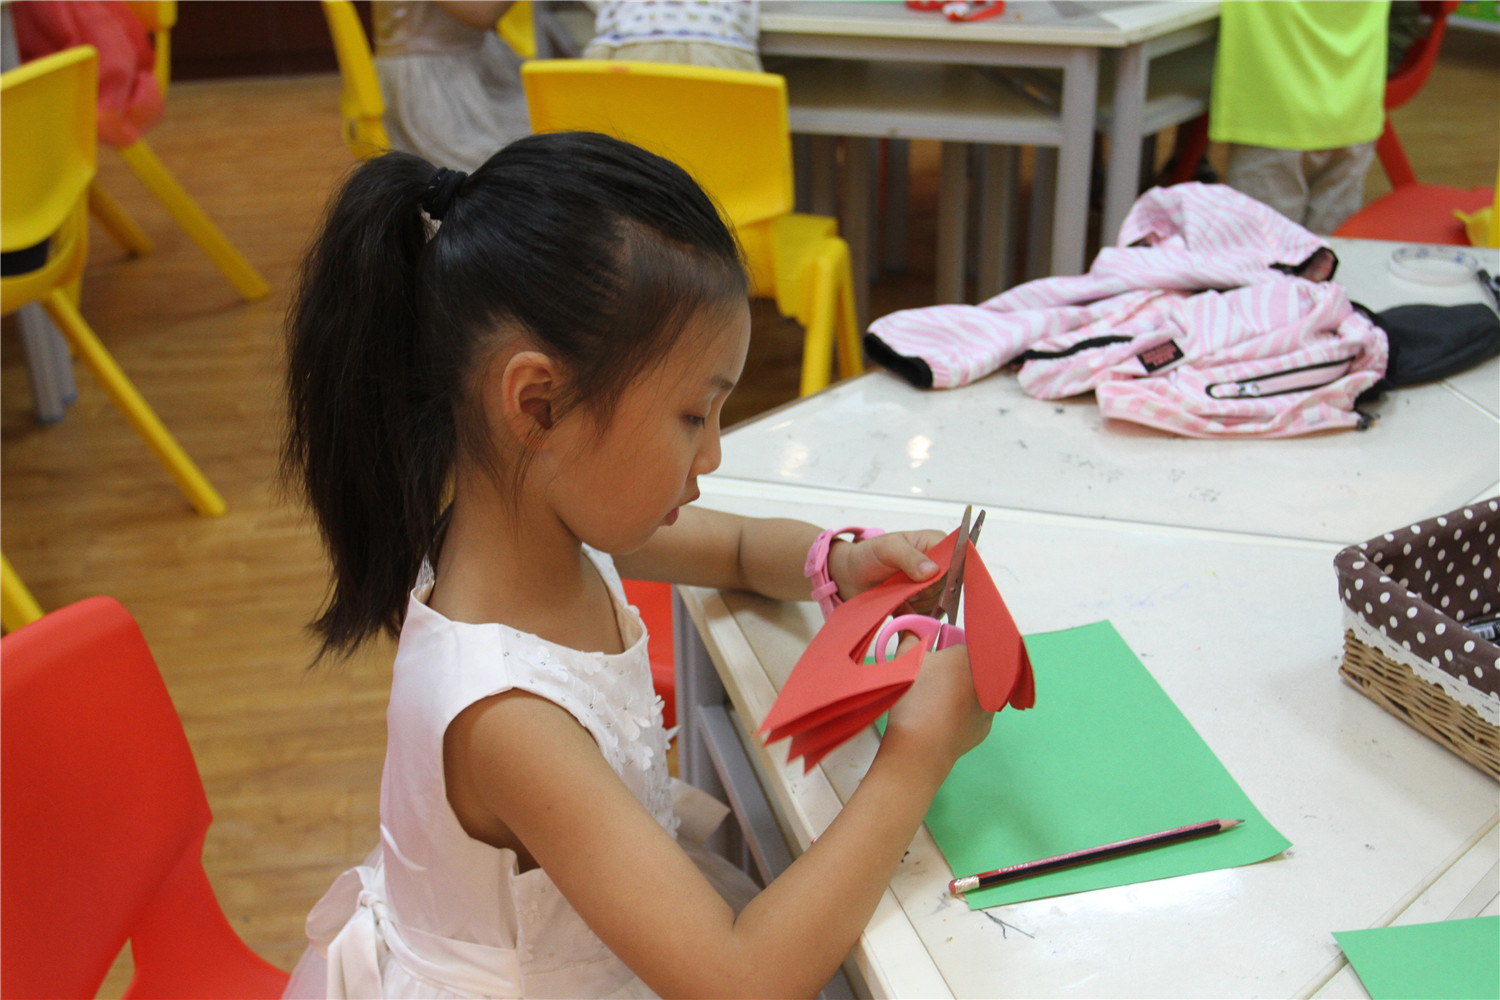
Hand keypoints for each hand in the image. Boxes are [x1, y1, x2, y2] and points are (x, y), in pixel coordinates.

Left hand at [827, 529, 946, 610]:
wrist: (851, 577)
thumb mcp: (887, 549)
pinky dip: (914, 616)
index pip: (958, 557)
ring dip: (918, 603)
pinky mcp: (924, 606)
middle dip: (927, 589)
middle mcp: (940, 565)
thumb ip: (909, 557)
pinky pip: (929, 616)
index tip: (930, 579)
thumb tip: (932, 570)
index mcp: (936, 543)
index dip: (950, 570)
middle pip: (950, 584)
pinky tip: (900, 607)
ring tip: (898, 592)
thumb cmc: (869, 555)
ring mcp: (933, 587)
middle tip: (903, 584)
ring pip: (940, 602)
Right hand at [882, 637, 992, 766]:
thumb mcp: (905, 660)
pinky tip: (944, 719)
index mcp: (971, 656)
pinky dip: (962, 715)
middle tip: (934, 680)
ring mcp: (990, 705)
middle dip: (956, 671)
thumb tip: (910, 631)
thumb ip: (908, 639)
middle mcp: (989, 678)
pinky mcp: (985, 728)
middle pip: (972, 667)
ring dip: (962, 692)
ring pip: (976, 691)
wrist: (921, 746)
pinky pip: (974, 714)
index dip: (948, 651)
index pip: (963, 644)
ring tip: (936, 703)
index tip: (935, 660)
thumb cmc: (915, 697)